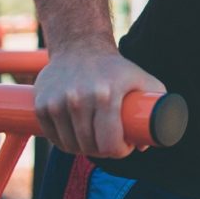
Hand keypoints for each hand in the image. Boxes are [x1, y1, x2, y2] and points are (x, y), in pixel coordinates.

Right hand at [34, 46, 165, 157]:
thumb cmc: (116, 67)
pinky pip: (53, 137)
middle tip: (111, 145)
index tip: (124, 147)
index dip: (119, 151)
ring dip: (83, 150)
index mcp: (106, 95)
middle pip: (90, 146)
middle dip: (104, 152)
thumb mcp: (142, 79)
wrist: (80, 46)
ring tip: (95, 143)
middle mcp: (80, 100)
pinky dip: (64, 143)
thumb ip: (158, 104)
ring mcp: (58, 103)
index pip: (109, 142)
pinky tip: (75, 140)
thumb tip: (146, 143)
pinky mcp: (41, 105)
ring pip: (70, 145)